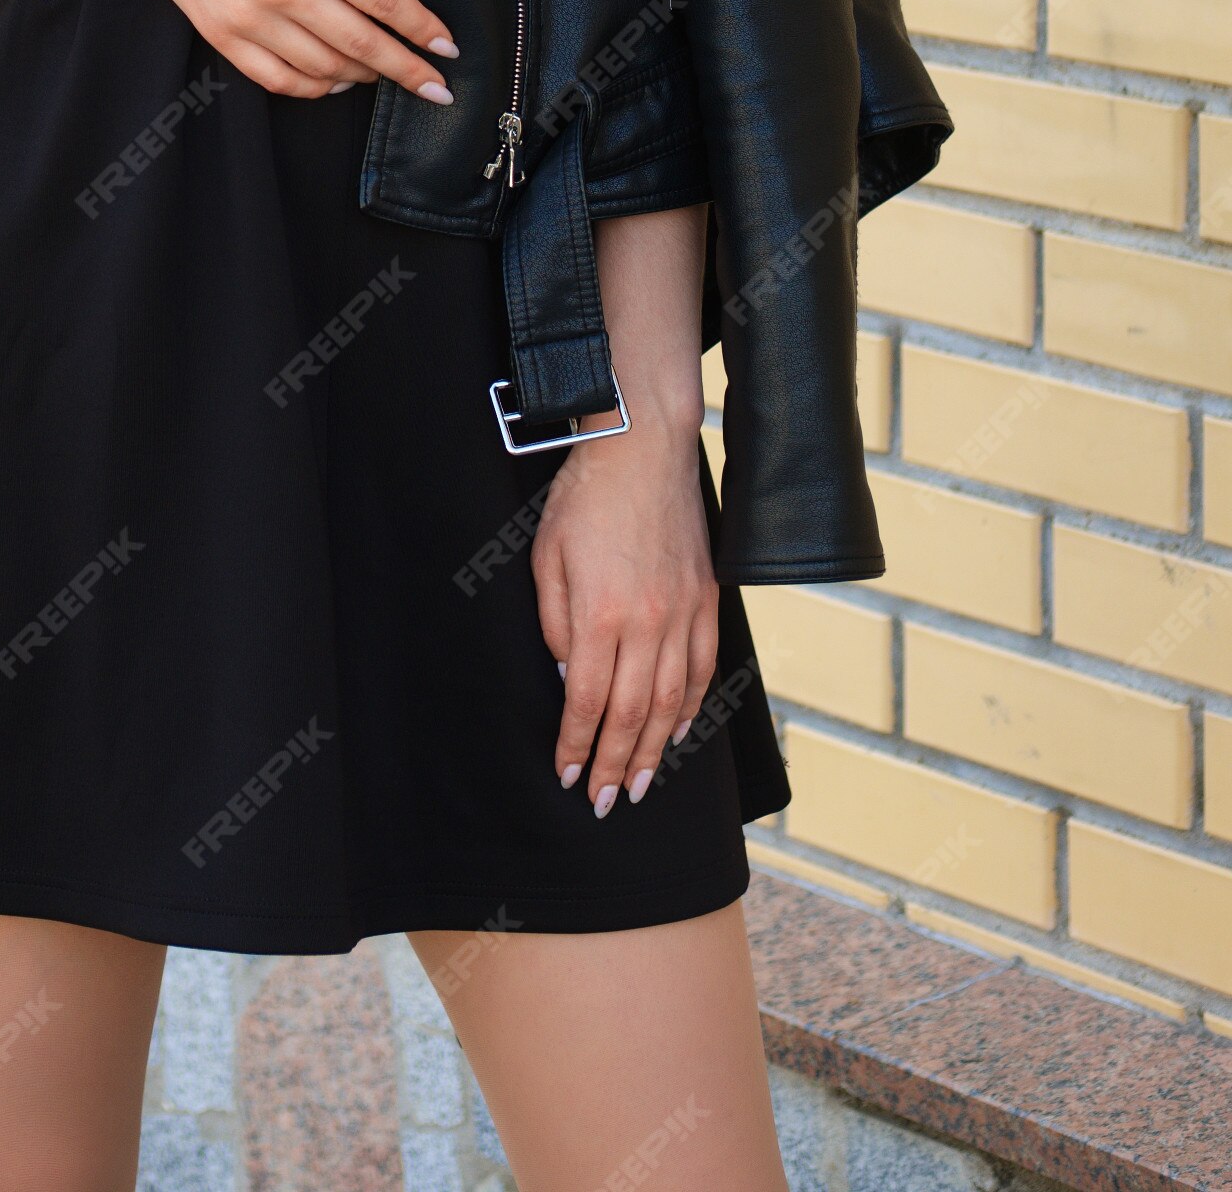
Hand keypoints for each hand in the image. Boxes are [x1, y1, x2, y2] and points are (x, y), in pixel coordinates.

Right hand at [109, 0, 460, 102]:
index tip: (447, 48)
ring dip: (363, 77)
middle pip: (362, 44)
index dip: (422, 29)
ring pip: (324, 68)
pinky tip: (333, 81)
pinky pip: (278, 78)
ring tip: (384, 75)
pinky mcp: (221, 34)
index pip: (384, 0)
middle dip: (407, 70)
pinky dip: (313, 87)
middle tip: (437, 89)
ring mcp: (250, 17)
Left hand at [529, 391, 718, 815]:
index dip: (577, 745)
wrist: (642, 449)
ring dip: (654, 750)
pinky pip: (704, 668)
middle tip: (606, 802)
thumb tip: (565, 677)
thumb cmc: (584, 499)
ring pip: (671, 702)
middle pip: (630, 714)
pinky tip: (676, 731)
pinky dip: (691, 707)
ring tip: (639, 784)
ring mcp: (683, 613)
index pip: (585, 701)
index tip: (568, 776)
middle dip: (615, 764)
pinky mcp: (706, 600)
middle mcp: (647, 622)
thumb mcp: (545, 558)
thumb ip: (554, 624)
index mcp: (599, 615)